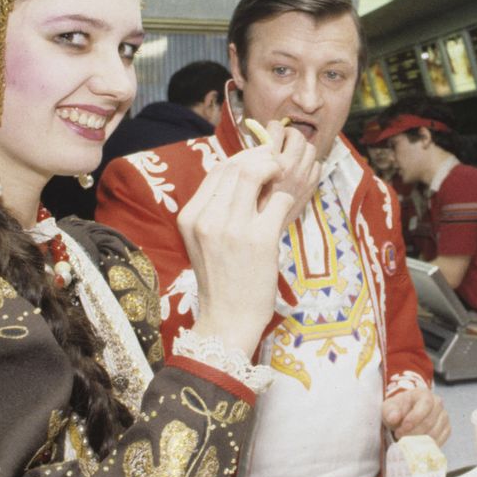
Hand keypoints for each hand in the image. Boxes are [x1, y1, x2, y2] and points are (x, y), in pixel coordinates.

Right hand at [177, 143, 295, 356]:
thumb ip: (216, 209)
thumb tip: (242, 174)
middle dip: (261, 157)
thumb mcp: (204, 240)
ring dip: (274, 169)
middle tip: (276, 164)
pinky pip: (279, 200)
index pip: (217, 169)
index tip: (259, 159)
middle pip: (235, 166)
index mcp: (190, 217)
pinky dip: (286, 196)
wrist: (229, 319)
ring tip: (282, 177)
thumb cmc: (222, 279)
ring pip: (255, 174)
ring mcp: (233, 229)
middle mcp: (208, 220)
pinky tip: (286, 205)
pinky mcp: (260, 240)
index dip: (242, 157)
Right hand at [252, 117, 319, 225]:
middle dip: (288, 135)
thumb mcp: (242, 177)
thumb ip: (252, 158)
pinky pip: (317, 166)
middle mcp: (290, 167)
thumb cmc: (246, 205)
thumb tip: (261, 141)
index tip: (269, 132)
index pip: (276, 129)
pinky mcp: (311, 187)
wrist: (260, 233)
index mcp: (270, 161)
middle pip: (297, 136)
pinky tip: (298, 171)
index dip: (272, 127)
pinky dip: (310, 165)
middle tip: (281, 141)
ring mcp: (303, 177)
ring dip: (300, 149)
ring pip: (310, 149)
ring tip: (290, 156)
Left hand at [381, 386, 449, 444]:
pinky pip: (439, 441)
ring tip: (405, 441)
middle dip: (413, 433)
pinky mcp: (446, 429)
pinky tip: (415, 446)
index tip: (400, 429)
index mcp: (424, 394)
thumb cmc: (398, 410)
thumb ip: (390, 411)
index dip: (414, 419)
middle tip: (400, 438)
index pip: (425, 405)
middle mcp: (438, 403)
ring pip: (434, 433)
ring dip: (418, 441)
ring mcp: (444, 417)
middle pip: (429, 422)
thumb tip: (393, 418)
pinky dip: (426, 446)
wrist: (404, 416)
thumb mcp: (389, 408)